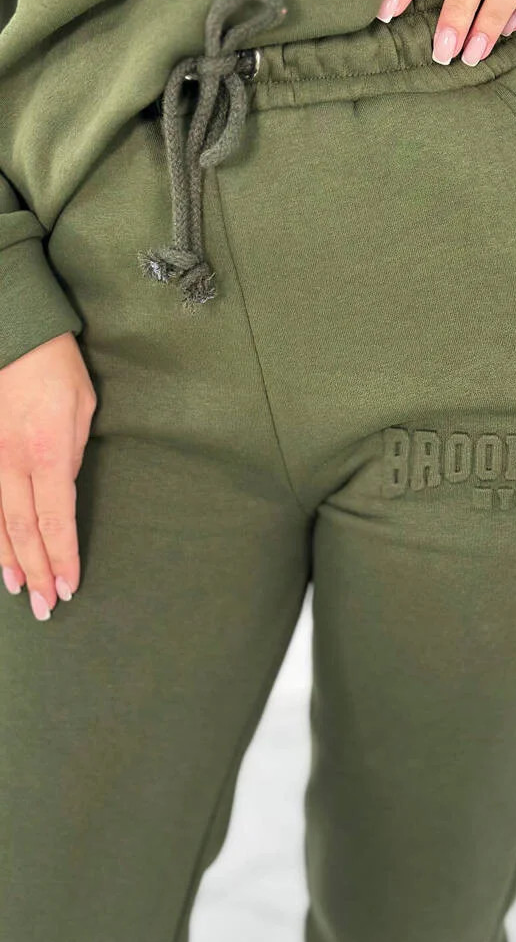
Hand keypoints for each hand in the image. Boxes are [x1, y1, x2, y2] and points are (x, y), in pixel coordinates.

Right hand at [0, 332, 96, 620]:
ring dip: (7, 560)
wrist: (11, 333)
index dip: (62, 557)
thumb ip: (72, 454)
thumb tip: (63, 488)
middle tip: (44, 608)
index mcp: (47, 453)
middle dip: (36, 571)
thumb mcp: (82, 408)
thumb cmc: (55, 367)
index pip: (56, 520)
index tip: (69, 587)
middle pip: (23, 531)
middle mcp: (11, 462)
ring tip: (18, 590)